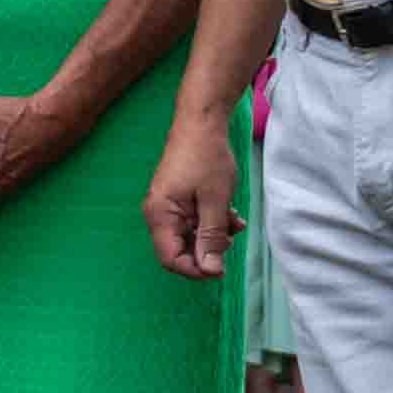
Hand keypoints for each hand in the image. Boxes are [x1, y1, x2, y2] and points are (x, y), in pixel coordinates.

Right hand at [145, 110, 244, 280]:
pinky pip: (192, 222)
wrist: (202, 122)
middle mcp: (158, 214)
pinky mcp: (177, 199)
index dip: (196, 269)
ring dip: (213, 235)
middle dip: (208, 249)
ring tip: (234, 223)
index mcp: (160, 215)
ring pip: (189, 236)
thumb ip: (211, 237)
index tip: (221, 268)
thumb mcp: (215, 201)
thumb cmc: (206, 158)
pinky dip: (211, 222)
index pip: (171, 259)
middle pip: (179, 249)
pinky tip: (230, 215)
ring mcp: (167, 206)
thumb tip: (211, 270)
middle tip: (231, 239)